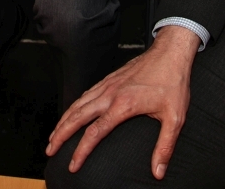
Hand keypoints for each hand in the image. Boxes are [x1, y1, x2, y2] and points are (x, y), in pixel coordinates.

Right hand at [46, 25, 200, 179]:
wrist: (171, 53)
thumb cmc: (173, 82)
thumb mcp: (174, 117)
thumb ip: (165, 146)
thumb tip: (158, 171)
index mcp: (123, 105)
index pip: (94, 132)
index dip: (81, 151)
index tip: (73, 165)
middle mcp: (110, 94)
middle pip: (77, 116)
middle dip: (60, 134)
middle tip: (49, 149)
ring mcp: (108, 85)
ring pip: (78, 104)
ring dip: (63, 120)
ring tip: (54, 135)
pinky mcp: (110, 79)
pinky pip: (85, 94)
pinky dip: (74, 105)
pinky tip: (72, 112)